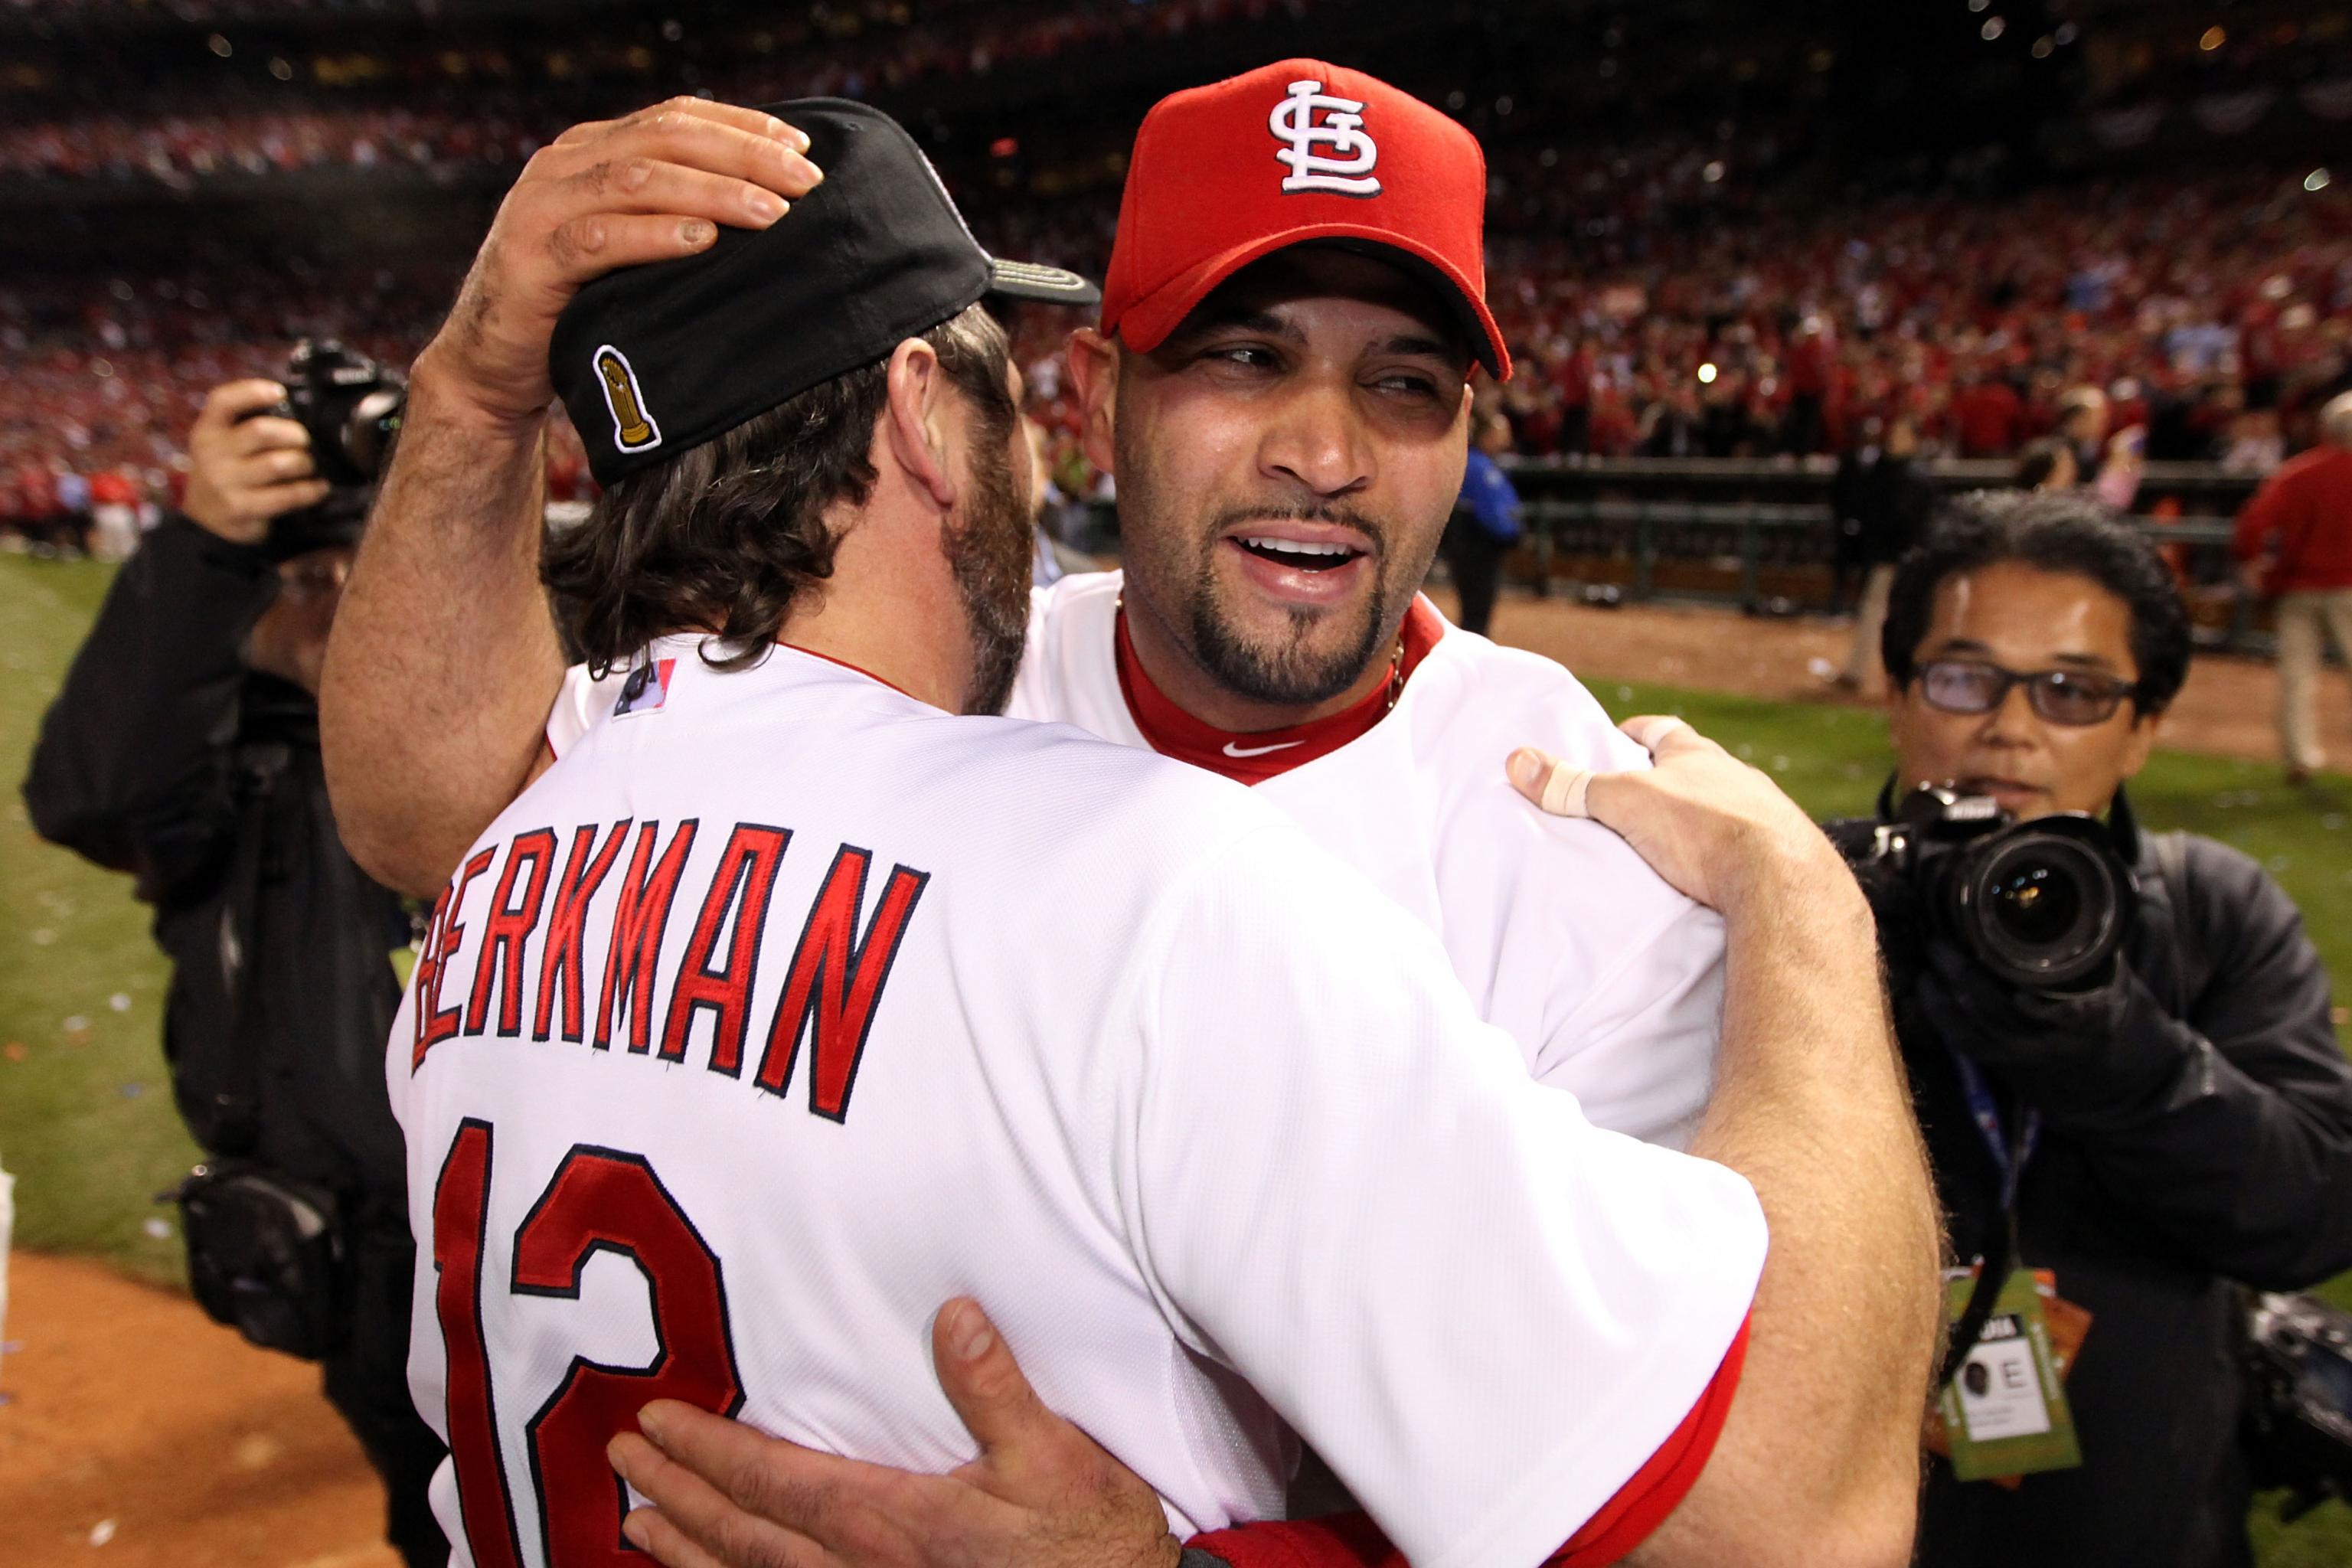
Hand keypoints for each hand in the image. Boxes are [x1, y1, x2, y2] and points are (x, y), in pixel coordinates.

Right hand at [181, 380, 329, 544]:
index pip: (223, 401)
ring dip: (304, 463)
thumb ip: (249, 424)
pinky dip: (309, 490)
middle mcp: (211, 453)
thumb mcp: (225, 443)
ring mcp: (224, 482)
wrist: (207, 518)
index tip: (279, 392)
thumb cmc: (229, 471)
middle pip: (261, 431)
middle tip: (307, 442)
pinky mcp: (241, 508)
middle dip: (295, 434)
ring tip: (312, 465)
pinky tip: (319, 488)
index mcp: (208, 430)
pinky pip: (285, 496)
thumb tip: (300, 407)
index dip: (252, 391)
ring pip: (278, 464)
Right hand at [423, 97, 823, 427]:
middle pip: (663, 139)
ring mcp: (542, 208)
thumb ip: (673, 213)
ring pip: (636, 180)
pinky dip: (654, 236)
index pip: (675, 118)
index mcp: (590, 151)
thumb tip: (770, 204)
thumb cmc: (580, 306)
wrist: (493, 364)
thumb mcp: (629, 246)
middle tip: (804, 181)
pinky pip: (598, 239)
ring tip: (771, 211)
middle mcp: (564, 165)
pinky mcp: (530, 260)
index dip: (742, 126)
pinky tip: (703, 240)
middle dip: (742, 155)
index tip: (804, 150)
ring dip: (712, 192)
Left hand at [606, 1298, 1178, 1567]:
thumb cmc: (1089, 1543)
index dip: (709, 1453)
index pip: (775, 1480)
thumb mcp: (1054, 1455)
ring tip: (638, 1528)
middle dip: (678, 1496)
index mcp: (891, 1520)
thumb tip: (953, 1314)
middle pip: (744, 1534)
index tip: (653, 1424)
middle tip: (621, 1465)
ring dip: (690, 1553)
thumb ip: (995, 1388)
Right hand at [1506, 715, 1849, 916]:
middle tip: (1639, 797)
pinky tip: (1713, 876)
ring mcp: (1766, 814)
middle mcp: (1737, 776)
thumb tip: (1517, 761)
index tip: (1619, 738)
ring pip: (1726, 806)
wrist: (1783, 879)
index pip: (1663, 730)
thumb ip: (1574, 785)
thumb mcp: (1626, 802)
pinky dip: (1727, 855)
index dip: (1639, 731)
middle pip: (1697, 767)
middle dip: (1670, 779)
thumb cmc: (1705, 830)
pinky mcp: (1782, 854)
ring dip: (1703, 819)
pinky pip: (1747, 847)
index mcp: (1697, 755)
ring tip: (1674, 844)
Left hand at [1911, 942, 2182, 1124]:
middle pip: (2001, 1014)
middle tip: (1942, 939)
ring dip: (1946, 991)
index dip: (2046, 1009)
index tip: (2022, 993)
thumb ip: (2094, 948)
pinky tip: (1927, 984)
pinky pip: (1963, 1041)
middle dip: (1965, 975)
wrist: (2109, 1072)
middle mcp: (2052, 1042)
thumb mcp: (2115, 979)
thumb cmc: (2107, 1010)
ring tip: (1931, 956)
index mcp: (2091, 1020)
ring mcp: (2022, 1055)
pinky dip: (1940, 1013)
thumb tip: (2079, 898)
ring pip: (1976, 1028)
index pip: (2071, 1017)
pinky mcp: (2001, 1062)